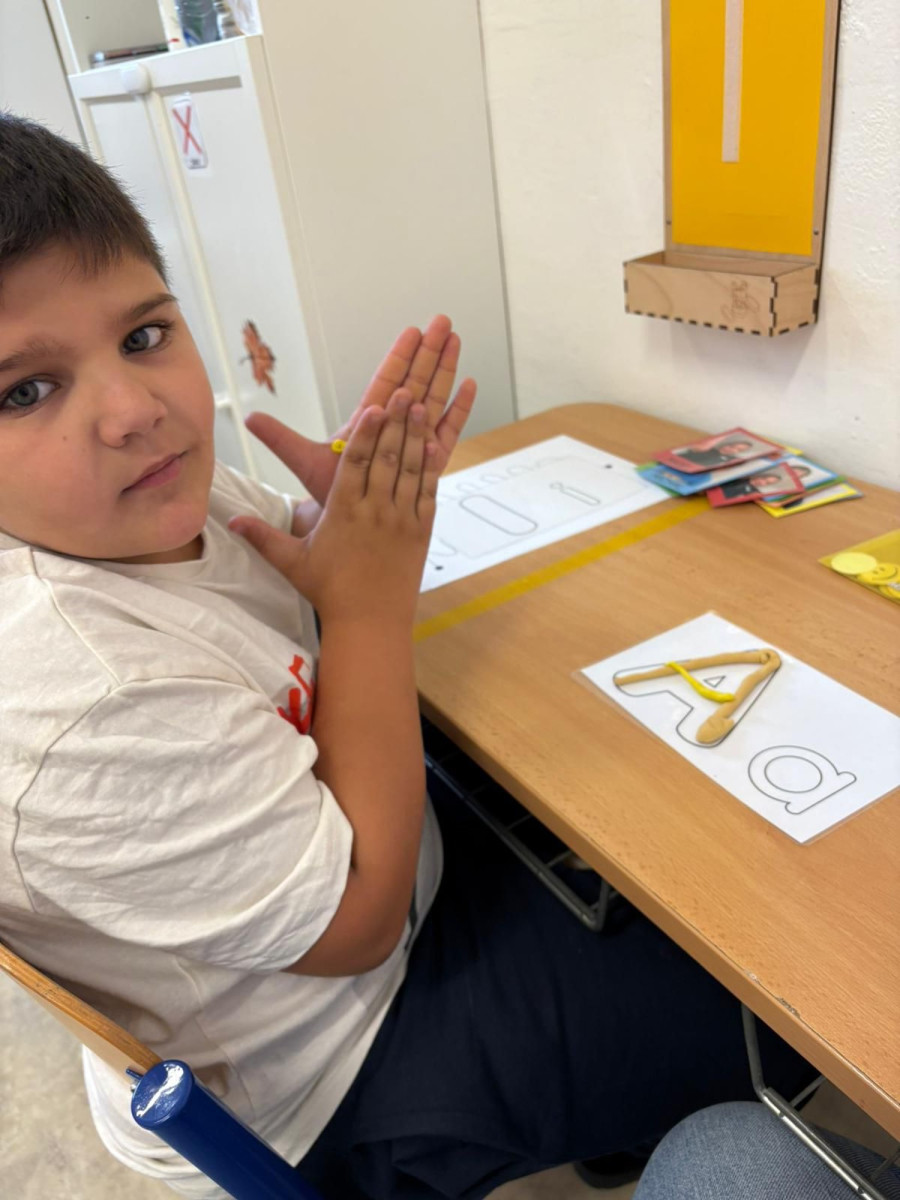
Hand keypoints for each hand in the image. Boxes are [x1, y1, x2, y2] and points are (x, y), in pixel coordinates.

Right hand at [229, 389, 437, 625]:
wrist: (371, 622)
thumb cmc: (330, 591)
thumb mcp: (292, 563)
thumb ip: (262, 537)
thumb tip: (230, 520)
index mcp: (344, 513)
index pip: (356, 465)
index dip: (367, 434)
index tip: (375, 407)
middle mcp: (375, 512)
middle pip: (387, 459)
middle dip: (395, 423)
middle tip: (406, 391)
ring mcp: (400, 520)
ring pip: (409, 471)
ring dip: (415, 436)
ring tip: (421, 405)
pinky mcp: (420, 532)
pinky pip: (427, 493)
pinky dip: (430, 468)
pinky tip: (434, 444)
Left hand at [242, 315, 475, 510]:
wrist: (347, 526)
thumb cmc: (330, 492)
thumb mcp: (303, 461)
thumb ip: (280, 439)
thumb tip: (247, 417)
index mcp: (367, 421)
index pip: (385, 381)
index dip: (399, 356)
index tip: (411, 330)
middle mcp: (392, 426)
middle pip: (414, 382)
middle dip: (428, 352)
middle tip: (442, 321)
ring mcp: (413, 442)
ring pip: (432, 400)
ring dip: (445, 371)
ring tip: (456, 340)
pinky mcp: (428, 462)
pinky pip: (447, 432)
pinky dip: (458, 411)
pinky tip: (469, 385)